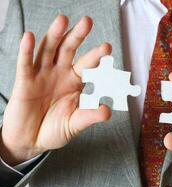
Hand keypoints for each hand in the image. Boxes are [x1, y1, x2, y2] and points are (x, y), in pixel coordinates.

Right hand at [0, 15, 111, 164]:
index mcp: (74, 82)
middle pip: (69, 50)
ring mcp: (41, 76)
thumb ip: (89, 116)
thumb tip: (107, 110)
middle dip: (77, 36)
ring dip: (55, 35)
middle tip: (87, 22)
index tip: (107, 48)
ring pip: (48, 51)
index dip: (96, 56)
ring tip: (63, 20)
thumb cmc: (54, 130)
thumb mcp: (75, 124)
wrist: (31, 141)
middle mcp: (59, 74)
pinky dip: (26, 51)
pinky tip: (29, 36)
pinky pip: (25, 64)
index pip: (87, 65)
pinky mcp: (24, 82)